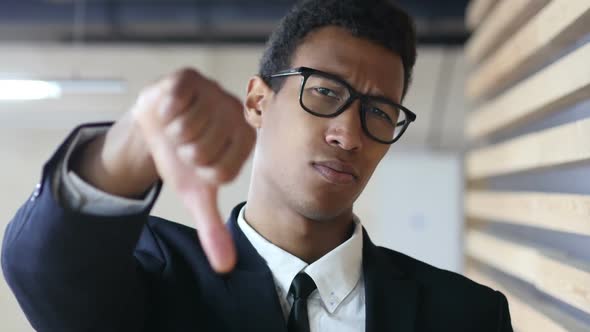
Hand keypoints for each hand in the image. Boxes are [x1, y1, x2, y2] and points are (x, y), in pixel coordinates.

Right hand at [132, 68, 254, 272]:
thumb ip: (214, 228)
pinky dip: (164, 114)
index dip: (199, 173)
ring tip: (177, 126)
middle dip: (184, 154)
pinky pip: (175, 104)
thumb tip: (226, 267)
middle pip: (202, 151)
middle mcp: (236, 113)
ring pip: (187, 129)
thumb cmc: (182, 159)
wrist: (155, 126)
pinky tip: (170, 110)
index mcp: (244, 141)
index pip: (220, 172)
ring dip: (172, 135)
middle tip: (185, 144)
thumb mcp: (197, 194)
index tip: (197, 163)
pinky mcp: (189, 78)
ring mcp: (213, 92)